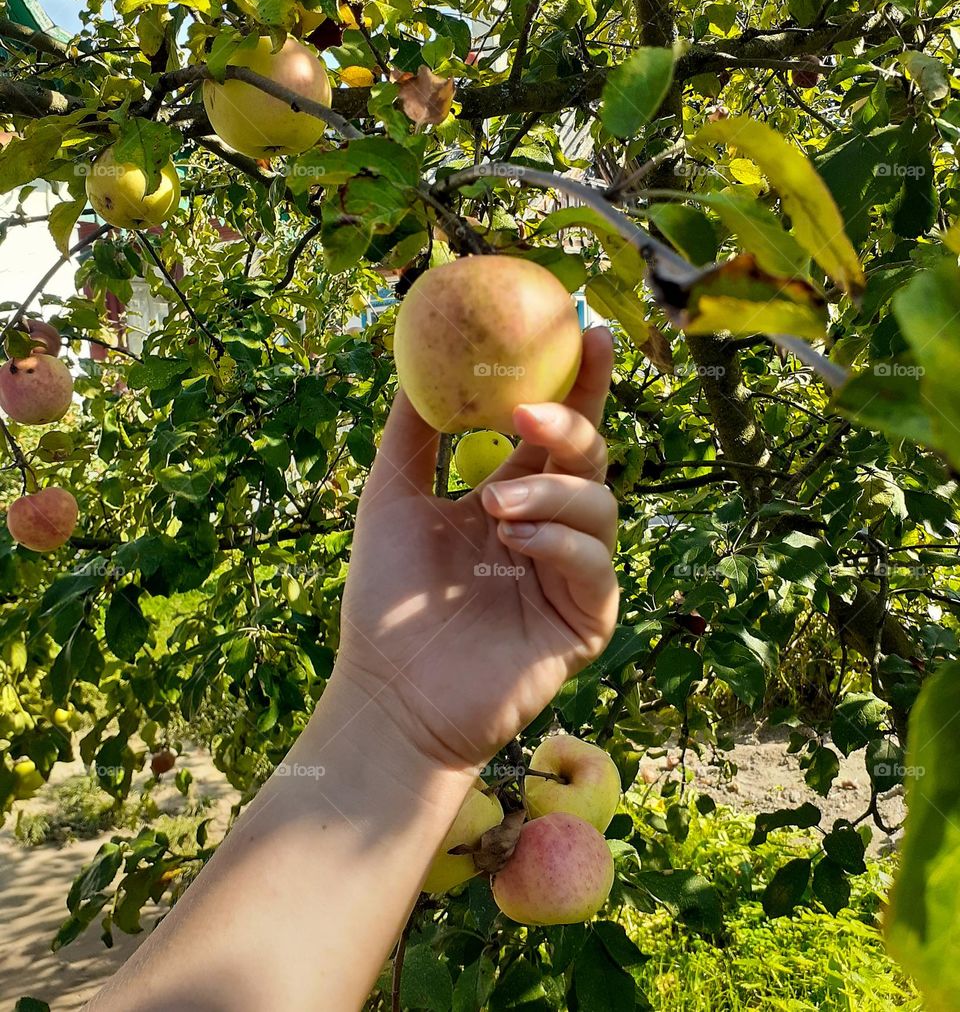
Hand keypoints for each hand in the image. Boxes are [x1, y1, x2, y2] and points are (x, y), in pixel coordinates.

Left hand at [336, 327, 618, 771]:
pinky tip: (515, 541)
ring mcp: (570, 573)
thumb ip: (410, 432)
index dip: (579, 381)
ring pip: (601, 505)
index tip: (586, 330)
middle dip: (571, 423)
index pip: (556, 429)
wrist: (388, 688)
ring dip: (552, 492)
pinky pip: (596, 565)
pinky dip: (561, 542)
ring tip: (496, 506)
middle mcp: (549, 528)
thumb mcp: (391, 497)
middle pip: (590, 456)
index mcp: (512, 495)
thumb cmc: (386, 597)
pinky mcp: (586, 620)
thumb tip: (415, 358)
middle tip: (528, 410)